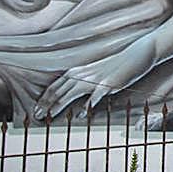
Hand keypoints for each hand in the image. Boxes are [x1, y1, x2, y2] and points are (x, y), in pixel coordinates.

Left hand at [33, 41, 152, 119]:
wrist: (136, 55)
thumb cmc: (116, 66)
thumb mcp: (96, 73)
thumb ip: (82, 82)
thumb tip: (70, 95)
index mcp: (78, 71)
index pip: (55, 86)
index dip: (44, 98)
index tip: (36, 110)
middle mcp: (83, 74)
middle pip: (59, 90)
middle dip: (46, 104)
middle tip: (37, 116)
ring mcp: (95, 79)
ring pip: (71, 92)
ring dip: (59, 105)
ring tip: (50, 116)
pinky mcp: (108, 84)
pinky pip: (94, 96)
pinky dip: (86, 106)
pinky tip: (80, 115)